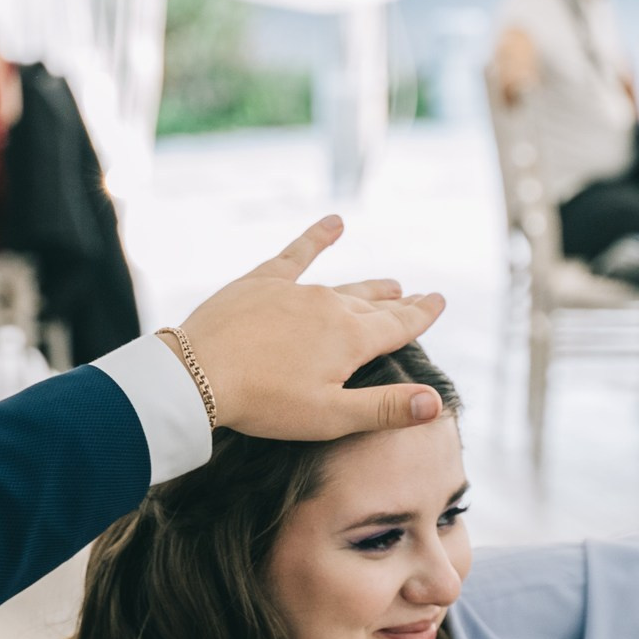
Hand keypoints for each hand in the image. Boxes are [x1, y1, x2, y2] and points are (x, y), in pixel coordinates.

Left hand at [175, 216, 448, 438]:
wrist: (199, 374)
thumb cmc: (265, 403)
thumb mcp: (331, 416)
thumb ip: (386, 408)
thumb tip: (435, 402)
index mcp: (351, 339)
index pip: (399, 326)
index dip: (422, 316)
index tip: (439, 301)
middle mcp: (331, 306)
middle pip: (374, 305)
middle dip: (400, 303)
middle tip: (419, 297)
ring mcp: (297, 291)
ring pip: (344, 285)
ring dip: (369, 285)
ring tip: (390, 283)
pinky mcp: (263, 282)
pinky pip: (297, 253)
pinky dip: (317, 237)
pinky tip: (334, 222)